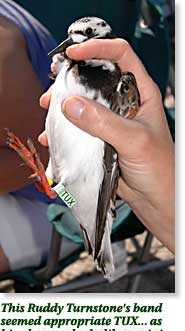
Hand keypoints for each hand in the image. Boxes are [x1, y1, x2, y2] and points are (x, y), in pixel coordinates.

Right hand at [39, 39, 173, 252]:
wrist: (156, 198)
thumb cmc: (160, 167)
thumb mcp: (134, 140)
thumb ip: (104, 122)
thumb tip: (72, 105)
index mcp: (140, 92)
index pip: (120, 55)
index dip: (97, 48)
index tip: (74, 54)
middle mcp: (124, 102)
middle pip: (95, 78)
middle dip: (72, 80)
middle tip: (54, 89)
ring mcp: (110, 120)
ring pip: (83, 103)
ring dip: (63, 106)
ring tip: (49, 111)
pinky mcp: (100, 138)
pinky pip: (78, 128)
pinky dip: (63, 130)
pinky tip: (53, 137)